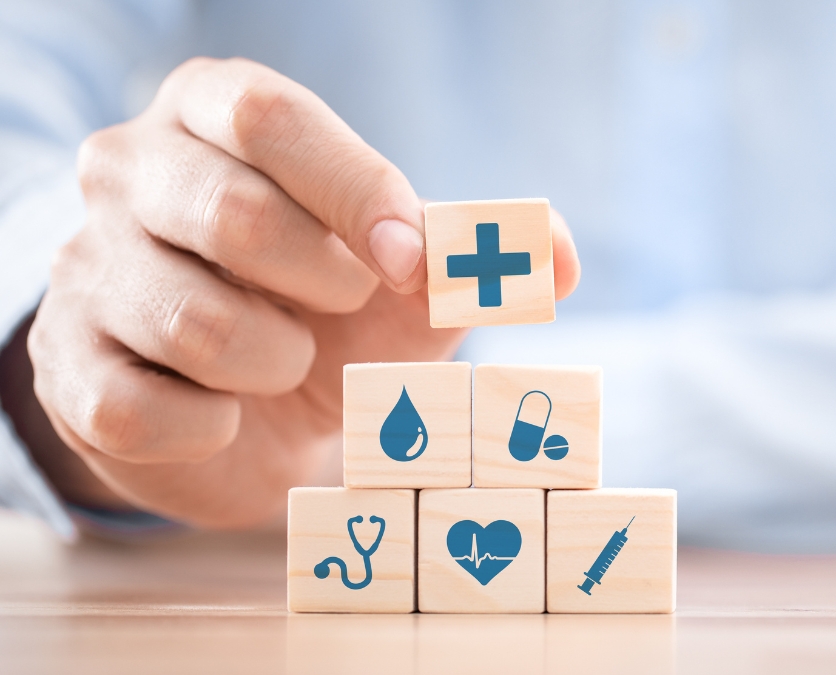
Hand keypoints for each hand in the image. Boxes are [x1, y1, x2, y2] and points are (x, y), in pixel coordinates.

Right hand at [26, 57, 580, 528]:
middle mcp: (129, 173)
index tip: (410, 261)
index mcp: (213, 116)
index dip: (355, 192)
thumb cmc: (332, 314)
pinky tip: (225, 411)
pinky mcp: (68, 368)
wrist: (252, 409)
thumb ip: (475, 254)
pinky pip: (144, 409)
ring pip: (193, 322)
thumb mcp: (407, 276)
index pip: (269, 118)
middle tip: (342, 309)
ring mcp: (85, 270)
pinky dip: (215, 427)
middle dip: (322, 284)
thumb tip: (558, 256)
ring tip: (285, 359)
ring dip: (276, 364)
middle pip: (231, 213)